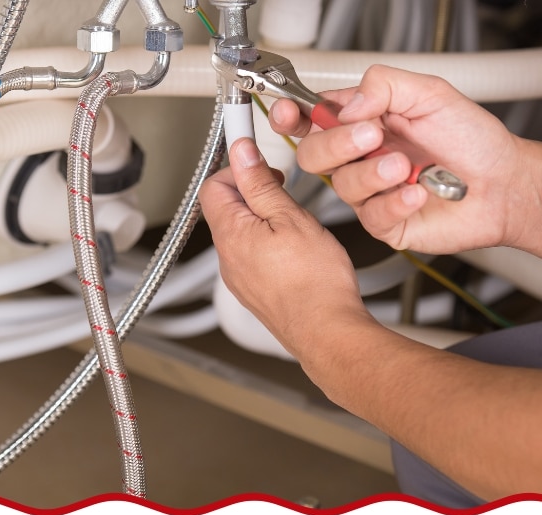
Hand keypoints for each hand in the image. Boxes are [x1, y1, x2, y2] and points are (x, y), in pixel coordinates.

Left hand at [199, 138, 371, 356]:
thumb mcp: (291, 218)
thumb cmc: (315, 283)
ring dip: (262, 219)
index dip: (237, 168)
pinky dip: (268, 244)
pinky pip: (252, 256)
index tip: (259, 160)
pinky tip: (295, 250)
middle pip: (226, 209)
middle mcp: (227, 258)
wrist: (327, 332)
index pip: (213, 185)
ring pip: (241, 233)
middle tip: (283, 192)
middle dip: (253, 193)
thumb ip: (261, 184)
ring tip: (294, 224)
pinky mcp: (253, 291)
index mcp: (231, 234)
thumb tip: (241, 154)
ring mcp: (239, 278)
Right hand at [270, 65, 528, 254]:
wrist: (503, 184)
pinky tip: (417, 193)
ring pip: (341, 185)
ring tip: (407, 165)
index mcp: (364, 122)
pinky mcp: (384, 223)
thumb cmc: (472, 141)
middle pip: (312, 154)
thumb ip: (384, 86)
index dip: (293, 116)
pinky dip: (394, 202)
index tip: (290, 114)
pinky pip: (370, 216)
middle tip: (372, 135)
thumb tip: (347, 106)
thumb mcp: (431, 94)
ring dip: (373, 173)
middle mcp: (360, 158)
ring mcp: (369, 193)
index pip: (313, 117)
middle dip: (337, 143)